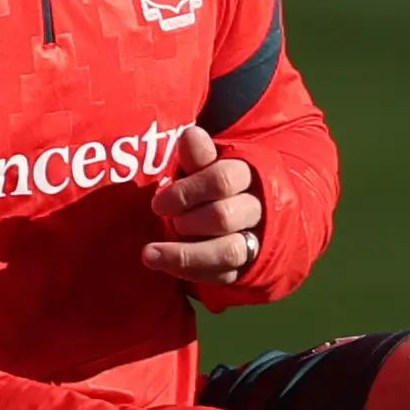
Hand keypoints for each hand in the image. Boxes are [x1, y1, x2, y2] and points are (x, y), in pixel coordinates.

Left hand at [143, 121, 265, 288]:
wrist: (252, 216)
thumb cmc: (217, 185)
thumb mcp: (208, 165)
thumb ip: (198, 155)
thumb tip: (190, 134)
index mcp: (249, 176)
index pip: (222, 180)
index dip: (186, 193)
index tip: (159, 204)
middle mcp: (257, 209)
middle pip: (223, 217)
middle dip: (187, 222)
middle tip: (169, 220)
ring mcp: (256, 240)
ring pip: (228, 252)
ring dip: (186, 255)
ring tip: (151, 254)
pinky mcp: (248, 267)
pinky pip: (223, 275)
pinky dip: (191, 271)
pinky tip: (165, 265)